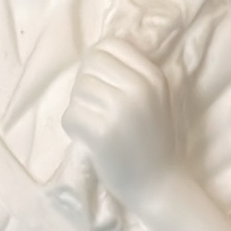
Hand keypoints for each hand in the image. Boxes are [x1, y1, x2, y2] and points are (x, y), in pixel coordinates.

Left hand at [61, 38, 176, 213]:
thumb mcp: (157, 99)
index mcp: (153, 76)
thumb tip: (95, 54)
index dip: (96, 63)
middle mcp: (138, 88)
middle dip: (86, 85)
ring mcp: (120, 110)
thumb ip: (134, 74)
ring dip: (79, 108)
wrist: (159, 185)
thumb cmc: (154, 142)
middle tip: (95, 108)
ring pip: (78, 90)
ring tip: (94, 125)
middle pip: (89, 65)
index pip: (109, 45)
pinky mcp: (102, 132)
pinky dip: (73, 127)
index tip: (100, 85)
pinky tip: (88, 138)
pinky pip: (70, 115)